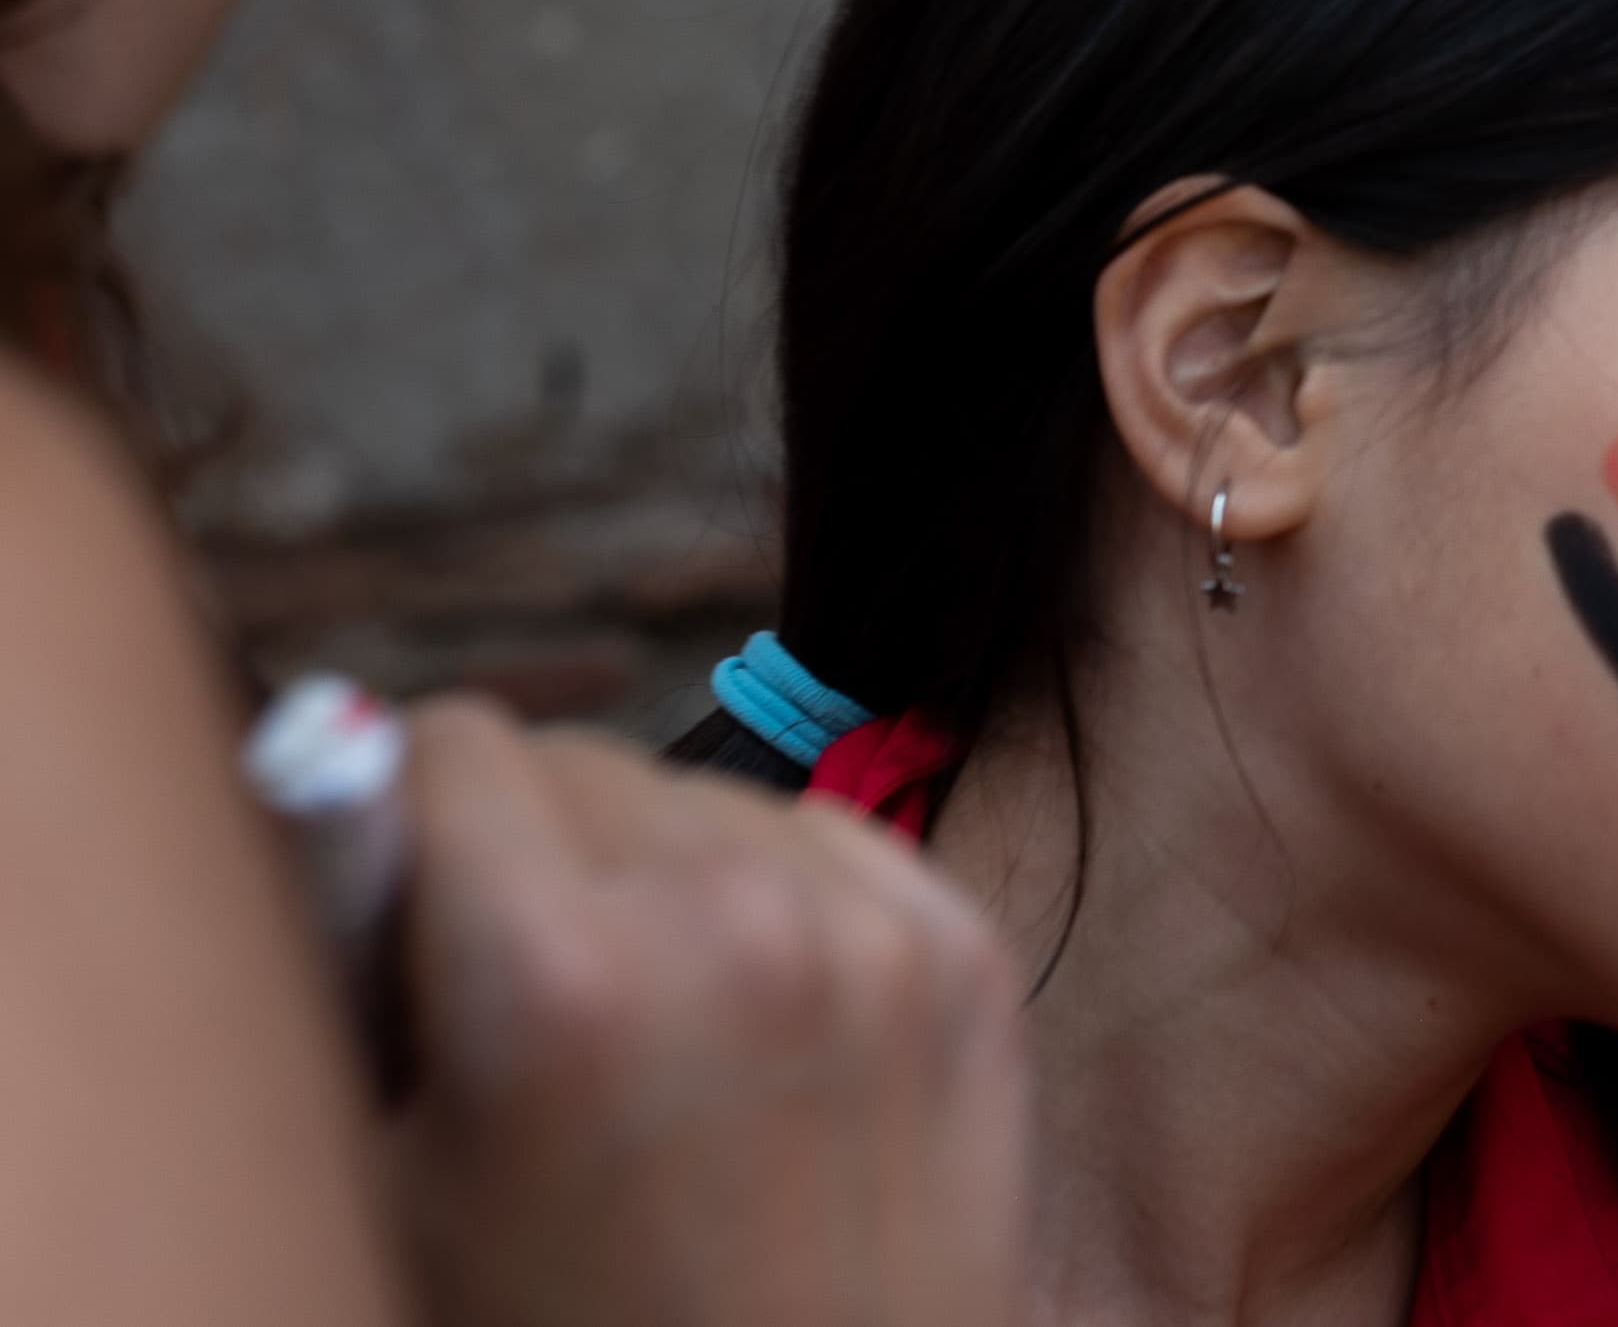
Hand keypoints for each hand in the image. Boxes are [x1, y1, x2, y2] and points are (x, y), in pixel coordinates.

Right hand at [388, 697, 1030, 1326]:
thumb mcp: (400, 1182)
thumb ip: (362, 974)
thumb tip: (342, 791)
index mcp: (552, 981)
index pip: (450, 745)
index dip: (411, 820)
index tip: (411, 889)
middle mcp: (723, 925)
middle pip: (581, 761)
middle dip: (534, 852)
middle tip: (534, 994)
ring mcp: (864, 937)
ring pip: (709, 798)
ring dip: (666, 873)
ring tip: (660, 1031)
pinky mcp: (965, 958)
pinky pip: (830, 843)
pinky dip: (786, 901)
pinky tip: (764, 1030)